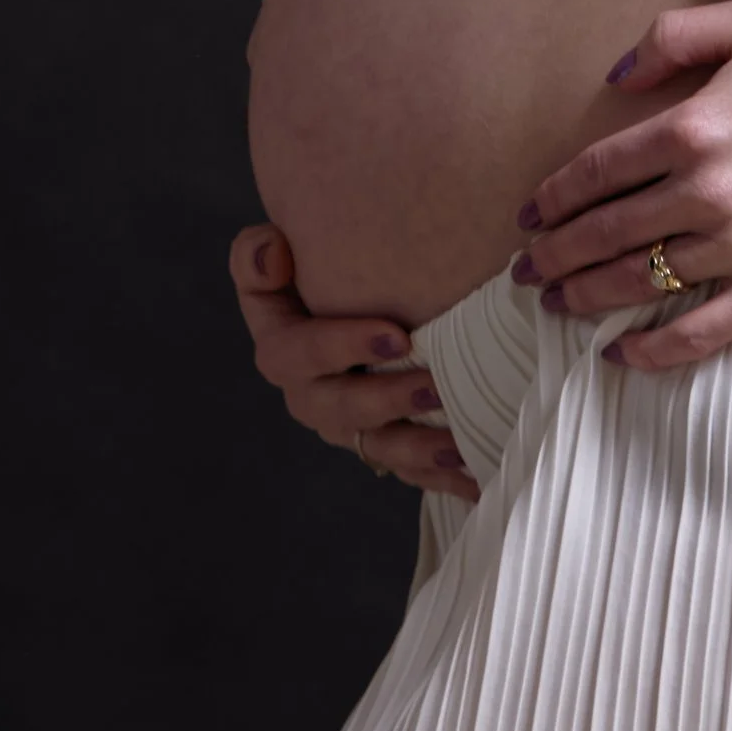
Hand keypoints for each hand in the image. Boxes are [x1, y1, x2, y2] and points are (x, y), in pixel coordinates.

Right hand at [228, 223, 478, 499]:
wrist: (346, 309)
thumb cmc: (311, 277)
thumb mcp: (274, 259)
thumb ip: (257, 255)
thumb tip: (274, 254)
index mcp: (282, 350)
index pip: (297, 353)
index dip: (343, 347)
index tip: (396, 335)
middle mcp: (310, 394)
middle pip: (340, 408)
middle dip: (387, 400)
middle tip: (433, 386)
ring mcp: (347, 426)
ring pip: (376, 447)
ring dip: (416, 448)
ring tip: (456, 442)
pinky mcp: (380, 444)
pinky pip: (407, 469)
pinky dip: (440, 475)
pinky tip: (474, 476)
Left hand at [510, 0, 731, 372]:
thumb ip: (676, 36)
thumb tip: (616, 76)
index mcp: (693, 128)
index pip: (598, 172)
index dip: (553, 198)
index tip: (529, 215)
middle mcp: (706, 191)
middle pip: (606, 232)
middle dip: (554, 255)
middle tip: (526, 271)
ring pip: (642, 281)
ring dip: (588, 297)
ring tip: (558, 306)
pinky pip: (702, 330)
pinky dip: (655, 350)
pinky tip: (621, 356)